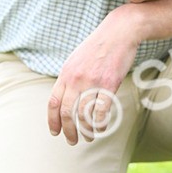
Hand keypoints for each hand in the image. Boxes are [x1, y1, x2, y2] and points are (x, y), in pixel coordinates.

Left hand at [48, 7, 139, 143]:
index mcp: (66, 74)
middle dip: (69, 131)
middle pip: (67, 113)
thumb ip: (69, 77)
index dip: (53, 121)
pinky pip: (101, 110)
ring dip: (86, 130)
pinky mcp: (108, 83)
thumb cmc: (99, 45)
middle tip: (72, 141)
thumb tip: (64, 96)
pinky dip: (100, 123)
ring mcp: (92, 81)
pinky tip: (102, 128)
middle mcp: (76, 79)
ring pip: (84, 115)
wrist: (119, 32)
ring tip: (89, 137)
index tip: (55, 132)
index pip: (53, 103)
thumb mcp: (76, 59)